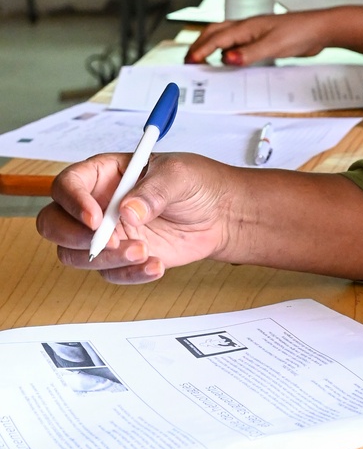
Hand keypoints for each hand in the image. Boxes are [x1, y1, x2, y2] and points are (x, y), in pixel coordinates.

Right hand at [36, 153, 238, 284]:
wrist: (222, 214)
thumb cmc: (198, 184)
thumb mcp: (179, 176)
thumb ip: (153, 191)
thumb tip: (128, 211)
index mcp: (103, 174)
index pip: (67, 185)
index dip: (73, 202)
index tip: (96, 218)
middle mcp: (97, 204)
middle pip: (54, 223)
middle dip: (73, 237)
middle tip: (109, 241)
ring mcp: (107, 234)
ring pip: (76, 255)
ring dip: (106, 259)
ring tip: (144, 251)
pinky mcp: (122, 258)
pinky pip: (110, 273)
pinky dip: (129, 274)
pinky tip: (156, 265)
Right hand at [184, 7, 362, 65]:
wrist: (320, 29)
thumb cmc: (300, 33)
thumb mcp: (274, 46)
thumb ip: (250, 53)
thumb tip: (227, 59)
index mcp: (247, 26)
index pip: (217, 38)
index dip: (202, 50)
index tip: (190, 62)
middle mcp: (247, 27)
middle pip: (215, 32)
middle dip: (200, 45)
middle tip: (189, 60)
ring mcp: (254, 32)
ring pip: (225, 36)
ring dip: (211, 45)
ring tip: (202, 59)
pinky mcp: (263, 38)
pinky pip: (238, 43)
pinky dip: (227, 50)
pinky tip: (229, 60)